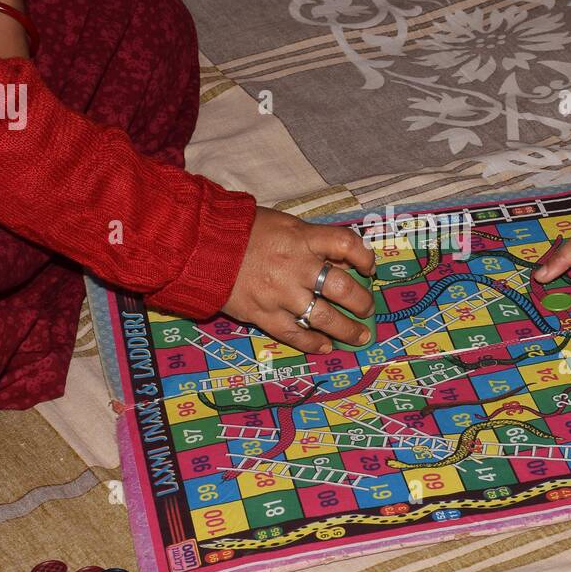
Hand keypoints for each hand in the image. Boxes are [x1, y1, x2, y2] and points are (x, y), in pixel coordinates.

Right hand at [221, 207, 376, 353]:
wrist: (201, 246)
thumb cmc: (244, 231)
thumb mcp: (285, 225)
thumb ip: (314, 243)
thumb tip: (344, 263)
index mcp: (302, 238)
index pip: (346, 244)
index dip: (365, 257)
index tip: (370, 268)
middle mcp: (296, 266)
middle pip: (343, 288)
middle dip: (362, 302)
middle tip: (367, 309)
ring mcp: (280, 293)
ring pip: (324, 317)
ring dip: (347, 330)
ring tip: (359, 337)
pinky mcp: (263, 314)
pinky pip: (295, 334)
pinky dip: (314, 343)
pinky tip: (326, 346)